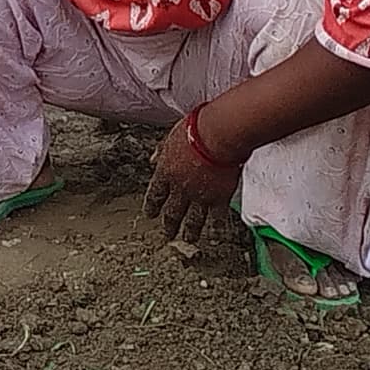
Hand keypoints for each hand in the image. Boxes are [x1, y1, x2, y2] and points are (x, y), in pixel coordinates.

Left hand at [144, 107, 244, 251]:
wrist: (217, 136)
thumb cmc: (194, 130)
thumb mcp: (170, 137)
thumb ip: (161, 151)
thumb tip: (152, 159)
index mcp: (165, 172)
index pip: (155, 194)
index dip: (152, 205)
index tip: (150, 214)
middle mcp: (180, 188)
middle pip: (172, 211)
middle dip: (169, 225)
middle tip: (167, 235)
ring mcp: (199, 196)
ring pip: (192, 219)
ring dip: (189, 231)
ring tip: (187, 239)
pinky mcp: (218, 198)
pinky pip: (217, 217)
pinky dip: (216, 226)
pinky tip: (215, 232)